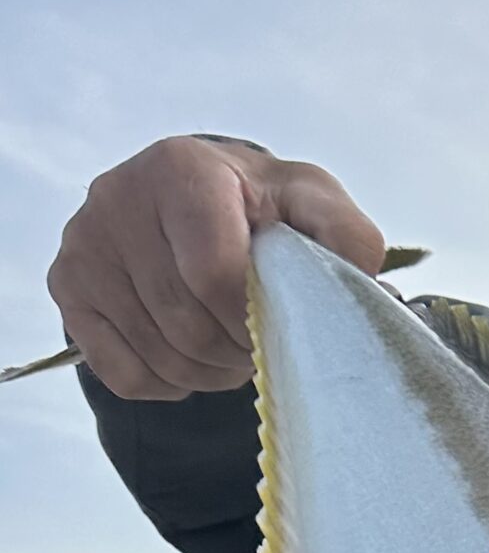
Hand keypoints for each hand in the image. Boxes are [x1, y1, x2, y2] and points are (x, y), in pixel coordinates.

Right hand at [48, 135, 385, 401]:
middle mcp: (118, 199)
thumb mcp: (314, 204)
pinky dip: (167, 382)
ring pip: (159, 354)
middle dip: (236, 349)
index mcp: (181, 170)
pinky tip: (188, 353)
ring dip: (208, 371)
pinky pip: (122, 374)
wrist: (202, 201)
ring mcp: (85, 245)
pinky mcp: (68, 287)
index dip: (253, 318)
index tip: (275, 319)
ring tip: (230, 346)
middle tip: (257, 341)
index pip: (215, 275)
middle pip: (187, 323)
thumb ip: (345, 235)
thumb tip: (358, 284)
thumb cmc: (263, 208)